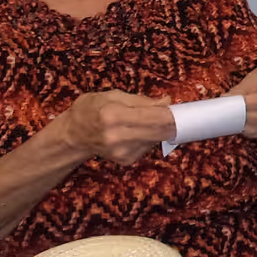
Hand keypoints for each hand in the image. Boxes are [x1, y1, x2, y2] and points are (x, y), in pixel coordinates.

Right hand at [56, 90, 176, 165]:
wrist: (73, 135)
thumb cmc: (90, 110)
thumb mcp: (112, 95)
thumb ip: (142, 100)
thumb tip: (167, 102)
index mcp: (114, 116)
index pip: (156, 117)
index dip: (173, 114)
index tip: (183, 109)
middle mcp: (118, 137)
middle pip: (161, 131)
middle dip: (172, 122)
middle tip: (176, 114)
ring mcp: (122, 151)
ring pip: (156, 138)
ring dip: (159, 129)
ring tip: (147, 120)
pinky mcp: (126, 160)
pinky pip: (147, 146)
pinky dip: (148, 137)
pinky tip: (136, 132)